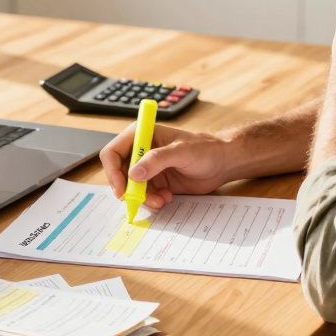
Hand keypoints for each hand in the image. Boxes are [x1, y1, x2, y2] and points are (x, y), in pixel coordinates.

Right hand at [99, 124, 232, 208]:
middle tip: (140, 199)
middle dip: (128, 189)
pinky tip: (167, 198)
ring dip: (142, 197)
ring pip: (131, 188)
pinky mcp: (156, 182)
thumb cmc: (206, 149)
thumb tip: (133, 174)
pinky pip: (144, 196)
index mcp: (142, 135)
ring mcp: (148, 168)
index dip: (112, 171)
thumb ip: (157, 160)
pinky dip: (152, 200)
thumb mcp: (181, 151)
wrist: (222, 163)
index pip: (113, 152)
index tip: (122, 189)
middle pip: (118, 173)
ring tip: (161, 199)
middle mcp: (141, 151)